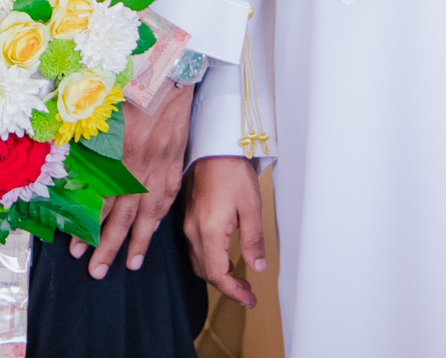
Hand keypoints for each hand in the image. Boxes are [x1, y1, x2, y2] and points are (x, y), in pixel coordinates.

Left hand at [66, 83, 192, 279]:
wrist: (169, 74)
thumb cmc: (129, 87)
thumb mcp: (98, 107)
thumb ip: (80, 134)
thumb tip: (58, 153)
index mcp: (117, 152)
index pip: (100, 199)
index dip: (88, 225)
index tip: (75, 246)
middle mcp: (139, 165)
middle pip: (123, 215)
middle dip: (108, 245)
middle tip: (96, 270)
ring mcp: (160, 167)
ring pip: (148, 213)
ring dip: (139, 241)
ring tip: (131, 264)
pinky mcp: (175, 165)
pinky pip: (166, 198)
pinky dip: (160, 219)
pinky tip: (152, 233)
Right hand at [182, 154, 265, 307]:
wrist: (215, 147)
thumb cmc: (232, 171)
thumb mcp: (251, 207)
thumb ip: (253, 240)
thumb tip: (257, 267)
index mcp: (209, 230)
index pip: (217, 274)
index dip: (233, 292)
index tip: (249, 299)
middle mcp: (193, 230)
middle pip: (206, 272)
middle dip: (227, 287)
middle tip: (248, 294)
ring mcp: (188, 223)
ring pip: (199, 262)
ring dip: (218, 275)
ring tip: (239, 281)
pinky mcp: (188, 217)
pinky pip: (196, 249)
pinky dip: (210, 261)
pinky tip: (225, 259)